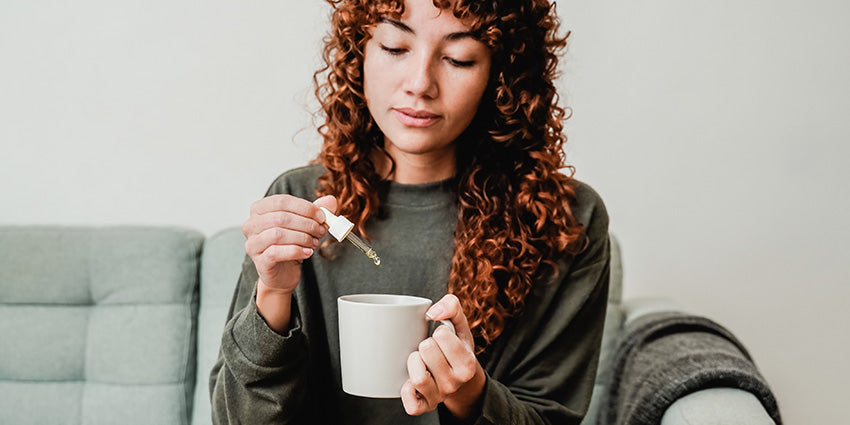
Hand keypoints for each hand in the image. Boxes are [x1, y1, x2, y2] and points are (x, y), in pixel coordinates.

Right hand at [242, 194, 336, 291]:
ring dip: (302, 238)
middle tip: (320, 231)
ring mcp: (252, 243)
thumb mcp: (305, 224)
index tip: (322, 216)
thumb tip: (330, 200)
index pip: (282, 201)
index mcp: (259, 209)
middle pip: (281, 217)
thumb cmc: (290, 244)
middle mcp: (251, 225)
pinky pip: (276, 252)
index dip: (305, 208)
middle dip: (306, 224)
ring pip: (277, 234)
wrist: (284, 272)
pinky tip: (307, 253)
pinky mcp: (259, 261)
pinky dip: (296, 251)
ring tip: (314, 242)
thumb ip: (316, 211)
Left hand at [401, 294, 486, 418]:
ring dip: (414, 362)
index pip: (441, 335)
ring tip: (421, 361)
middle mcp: (455, 383)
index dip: (439, 332)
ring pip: (418, 377)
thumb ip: (451, 306)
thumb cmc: (456, 347)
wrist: (460, 379)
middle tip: (431, 350)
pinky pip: (412, 404)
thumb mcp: (460, 324)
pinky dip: (407, 391)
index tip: (443, 338)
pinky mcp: (424, 407)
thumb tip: (433, 312)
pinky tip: (411, 381)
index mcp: (467, 364)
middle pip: (426, 350)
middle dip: (425, 344)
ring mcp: (439, 396)